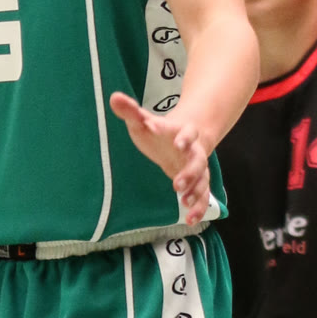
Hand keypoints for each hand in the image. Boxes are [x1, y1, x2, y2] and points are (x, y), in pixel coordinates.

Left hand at [109, 92, 210, 223]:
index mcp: (183, 133)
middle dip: (190, 172)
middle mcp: (194, 151)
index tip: (172, 140)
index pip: (186, 132)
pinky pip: (202, 196)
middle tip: (177, 184)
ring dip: (195, 192)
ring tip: (185, 202)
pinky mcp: (197, 183)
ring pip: (203, 180)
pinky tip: (190, 220)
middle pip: (198, 161)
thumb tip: (114, 97)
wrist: (183, 139)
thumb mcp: (144, 121)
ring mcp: (198, 168)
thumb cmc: (159, 132)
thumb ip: (131, 111)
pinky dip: (198, 208)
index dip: (181, 136)